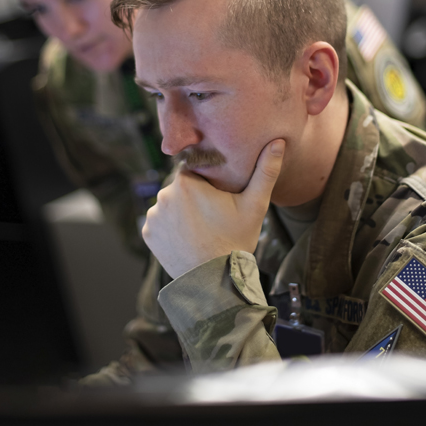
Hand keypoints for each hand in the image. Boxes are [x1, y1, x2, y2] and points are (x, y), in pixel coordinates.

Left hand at [142, 140, 284, 278]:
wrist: (214, 283)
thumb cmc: (236, 241)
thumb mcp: (254, 205)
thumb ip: (265, 171)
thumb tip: (277, 142)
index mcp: (187, 181)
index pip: (195, 167)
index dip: (208, 178)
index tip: (219, 192)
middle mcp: (164, 194)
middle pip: (182, 186)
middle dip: (195, 195)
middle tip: (213, 213)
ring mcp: (153, 215)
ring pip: (171, 204)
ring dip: (182, 210)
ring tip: (201, 227)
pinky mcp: (147, 233)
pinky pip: (160, 222)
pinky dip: (171, 227)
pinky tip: (187, 237)